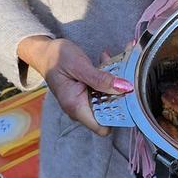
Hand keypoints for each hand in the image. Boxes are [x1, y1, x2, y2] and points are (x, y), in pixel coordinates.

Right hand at [18, 35, 133, 135]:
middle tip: (132, 72)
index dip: (119, 117)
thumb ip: (100, 79)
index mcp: (76, 107)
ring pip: (110, 95)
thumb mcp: (79, 66)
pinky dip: (111, 73)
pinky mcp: (89, 89)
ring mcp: (86, 98)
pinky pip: (105, 86)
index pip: (102, 126)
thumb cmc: (57, 58)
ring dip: (118, 79)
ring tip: (124, 58)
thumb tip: (125, 88)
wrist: (45, 51)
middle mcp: (82, 106)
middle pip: (110, 110)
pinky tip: (112, 56)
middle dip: (123, 92)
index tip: (132, 99)